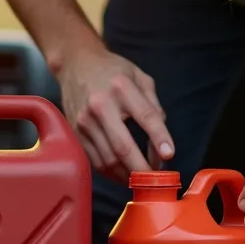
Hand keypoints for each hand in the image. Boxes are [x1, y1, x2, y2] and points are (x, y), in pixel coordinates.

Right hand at [55, 46, 174, 181]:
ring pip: (108, 159)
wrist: (75, 64)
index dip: (159, 139)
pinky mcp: (76, 133)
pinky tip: (124, 174)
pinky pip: (95, 161)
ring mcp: (85, 121)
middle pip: (123, 146)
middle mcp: (100, 105)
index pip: (146, 117)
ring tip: (141, 177)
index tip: (169, 156)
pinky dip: (112, 173)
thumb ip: (153, 106)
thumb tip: (162, 141)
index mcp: (121, 88)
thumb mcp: (139, 78)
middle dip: (142, 168)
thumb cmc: (112, 71)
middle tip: (155, 179)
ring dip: (128, 174)